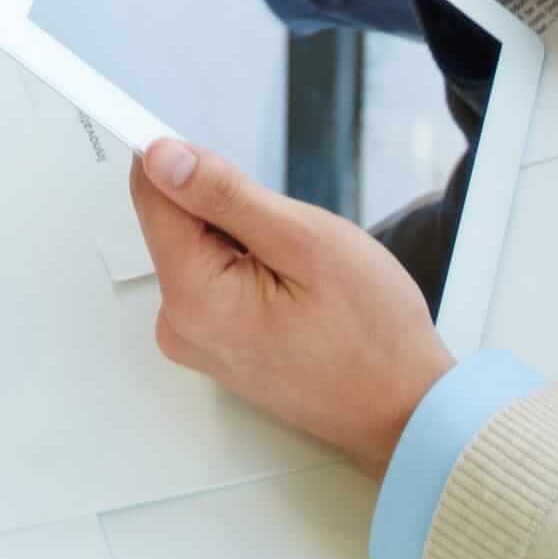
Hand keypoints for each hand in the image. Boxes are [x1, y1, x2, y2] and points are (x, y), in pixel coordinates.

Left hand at [129, 137, 453, 478]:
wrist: (404, 411)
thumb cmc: (372, 338)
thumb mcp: (306, 242)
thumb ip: (224, 195)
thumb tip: (161, 157)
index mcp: (193, 299)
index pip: (152, 194)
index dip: (179, 156)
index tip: (211, 147)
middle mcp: (181, 325)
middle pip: (176, 220)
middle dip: (232, 207)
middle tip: (293, 235)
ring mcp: (197, 339)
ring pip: (201, 247)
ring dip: (246, 238)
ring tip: (302, 270)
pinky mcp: (216, 343)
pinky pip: (217, 278)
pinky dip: (251, 266)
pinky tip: (295, 289)